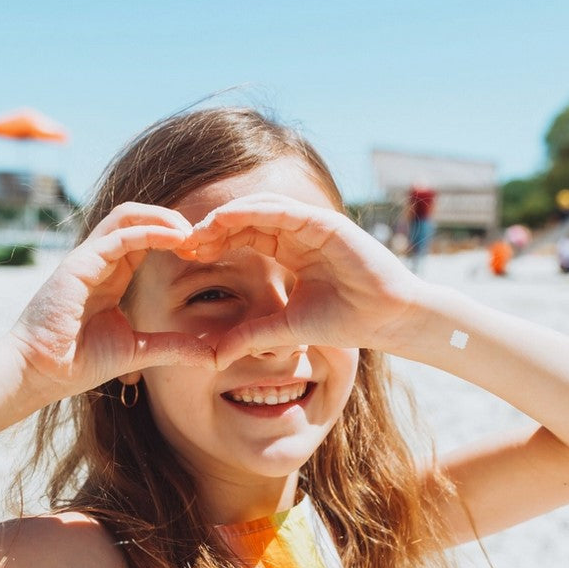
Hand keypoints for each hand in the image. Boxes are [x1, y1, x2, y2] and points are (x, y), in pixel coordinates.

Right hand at [9, 203, 215, 401]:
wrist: (41, 373)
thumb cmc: (80, 362)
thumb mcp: (138, 351)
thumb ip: (173, 347)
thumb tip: (211, 356)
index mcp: (110, 274)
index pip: (144, 238)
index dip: (174, 238)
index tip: (203, 252)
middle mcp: (99, 260)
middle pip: (137, 218)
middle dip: (172, 220)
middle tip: (204, 236)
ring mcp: (87, 259)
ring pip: (127, 217)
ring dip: (163, 218)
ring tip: (191, 232)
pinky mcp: (79, 265)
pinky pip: (119, 237)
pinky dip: (150, 233)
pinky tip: (176, 240)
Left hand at [182, 194, 424, 368]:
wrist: (385, 319)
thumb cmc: (343, 321)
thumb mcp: (285, 328)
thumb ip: (251, 336)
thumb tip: (215, 358)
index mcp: (289, 251)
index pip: (244, 238)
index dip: (215, 244)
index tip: (186, 256)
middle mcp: (298, 233)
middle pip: (246, 221)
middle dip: (214, 229)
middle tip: (184, 241)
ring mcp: (312, 225)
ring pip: (260, 209)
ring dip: (228, 216)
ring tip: (200, 230)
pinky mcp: (326, 223)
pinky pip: (284, 211)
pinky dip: (255, 211)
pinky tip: (228, 219)